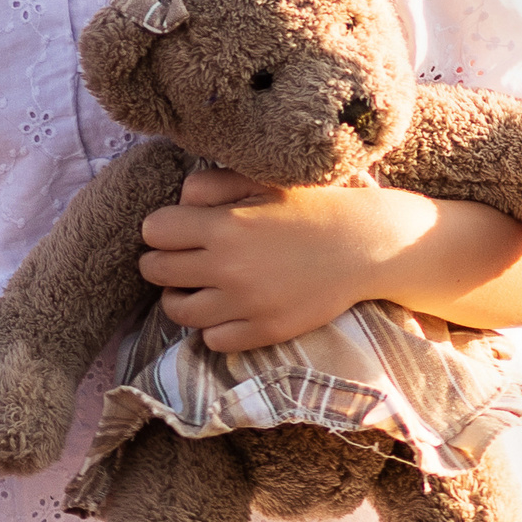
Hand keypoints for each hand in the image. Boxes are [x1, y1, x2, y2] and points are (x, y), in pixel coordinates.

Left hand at [137, 167, 436, 352]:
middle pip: (154, 271)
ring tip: (199, 286)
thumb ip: (209, 185)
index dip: (162, 228)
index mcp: (224, 226)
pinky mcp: (266, 331)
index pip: (152, 231)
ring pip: (177, 311)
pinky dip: (213, 327)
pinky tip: (228, 308)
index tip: (179, 229)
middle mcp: (229, 268)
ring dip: (182, 297)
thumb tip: (176, 204)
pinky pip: (212, 340)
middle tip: (184, 258)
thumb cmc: (311, 206)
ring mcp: (247, 304)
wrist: (368, 245)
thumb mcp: (260, 180)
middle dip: (163, 261)